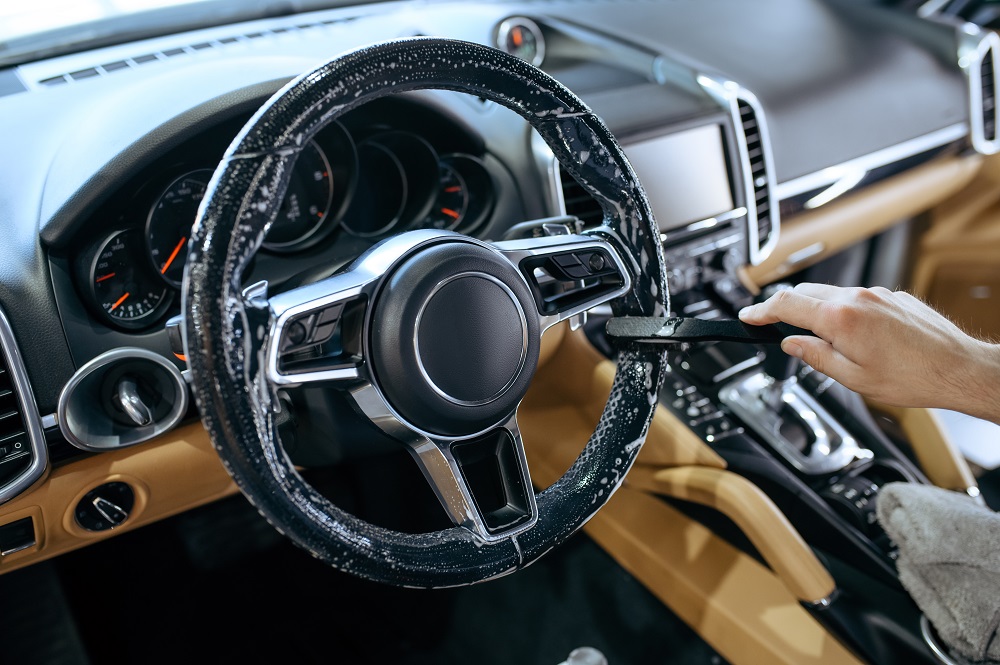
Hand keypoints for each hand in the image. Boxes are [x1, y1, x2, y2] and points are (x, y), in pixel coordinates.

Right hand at [738, 283, 999, 423]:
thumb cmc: (913, 377)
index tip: (748, 317)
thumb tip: (792, 344)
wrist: (958, 368)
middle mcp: (857, 298)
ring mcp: (876, 293)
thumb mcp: (853, 378)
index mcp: (840, 318)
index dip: (760, 311)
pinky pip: (856, 298)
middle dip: (786, 308)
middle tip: (776, 328)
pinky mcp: (892, 296)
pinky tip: (856, 335)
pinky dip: (844, 311)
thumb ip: (816, 356)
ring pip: (831, 294)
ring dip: (817, 310)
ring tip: (824, 340)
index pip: (786, 305)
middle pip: (805, 293)